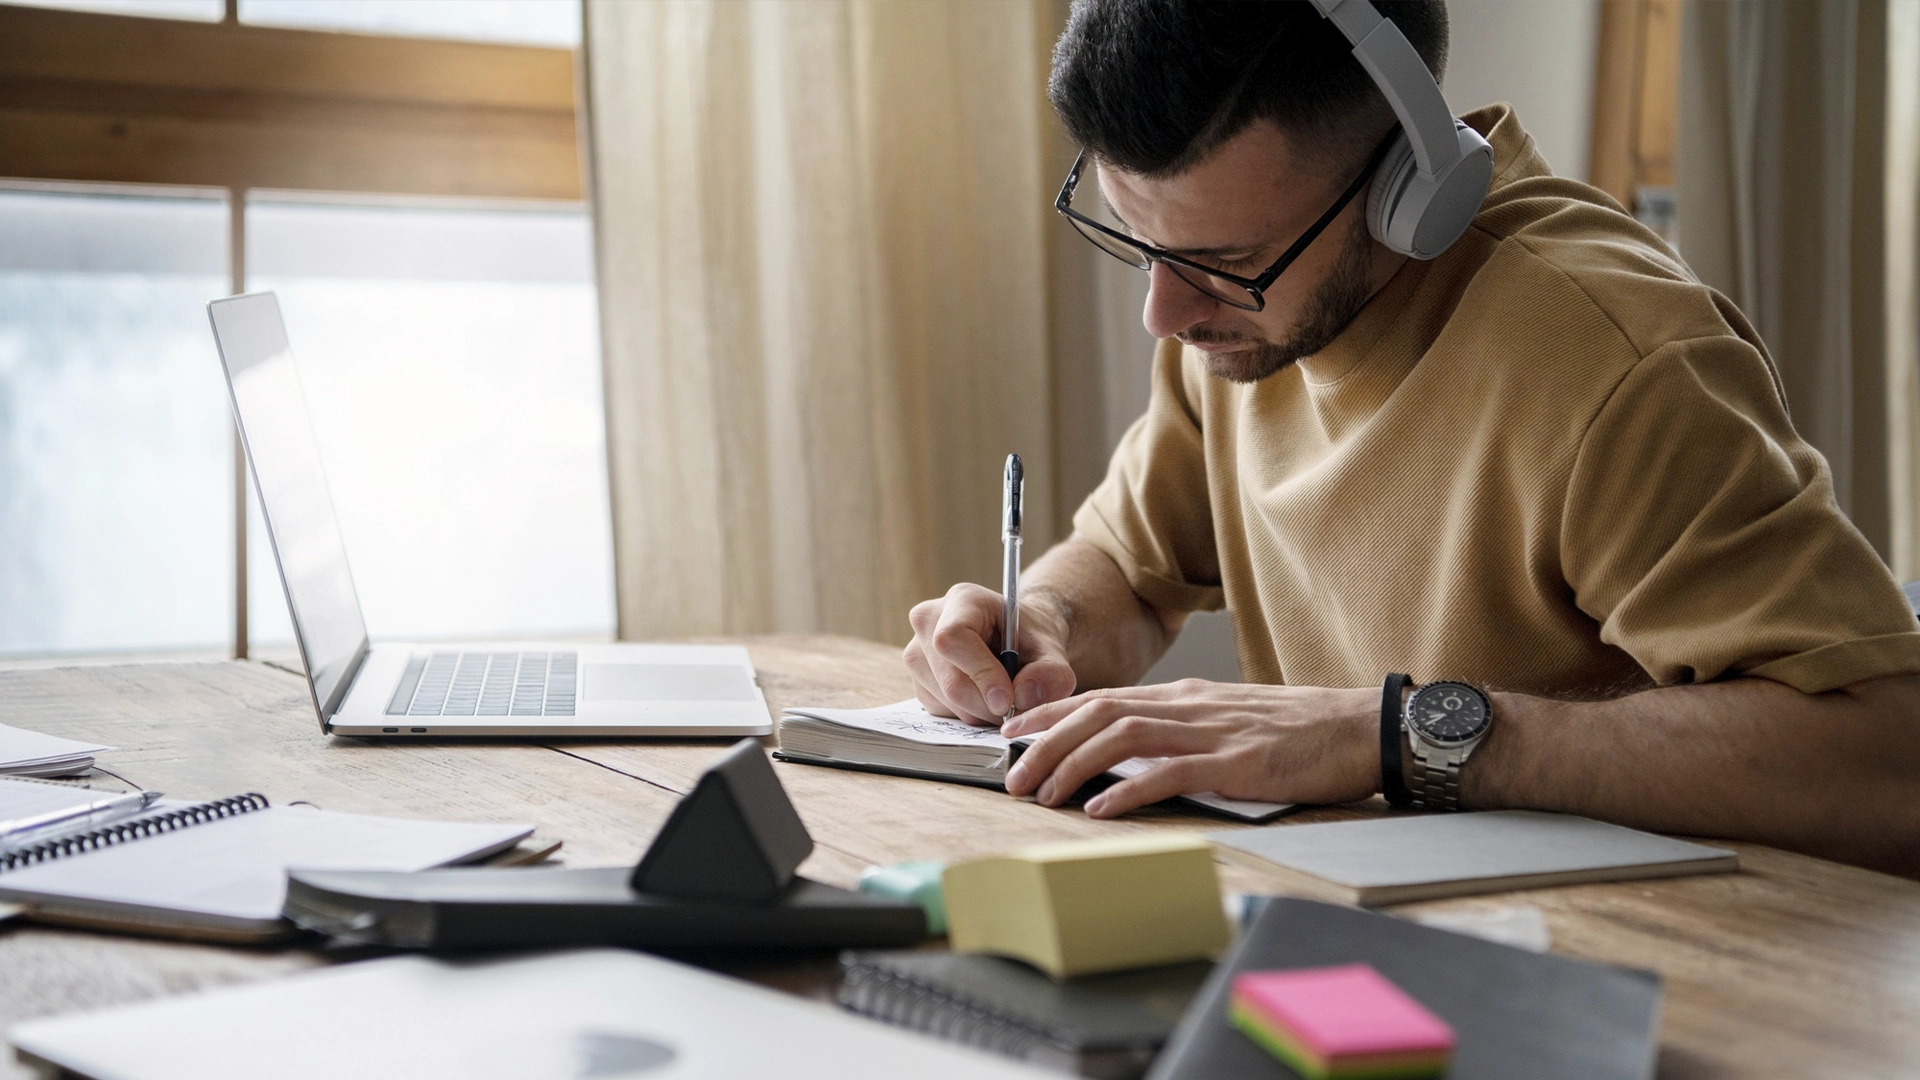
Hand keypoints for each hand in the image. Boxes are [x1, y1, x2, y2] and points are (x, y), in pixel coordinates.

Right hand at [903, 583, 1077, 725]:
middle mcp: (928, 621)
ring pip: (944, 700)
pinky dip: (967, 713)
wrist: (1017, 642)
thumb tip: (1024, 697)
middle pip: (949, 679)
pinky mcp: (917, 679)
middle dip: (986, 704)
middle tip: (1015, 709)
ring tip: (1003, 696)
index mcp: (962, 600)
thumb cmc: (1031, 639)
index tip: (1008, 700)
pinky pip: (940, 710)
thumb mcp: (1052, 651)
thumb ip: (1050, 673)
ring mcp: (917, 651)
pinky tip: (983, 697)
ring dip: (980, 712)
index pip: (953, 639)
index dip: (981, 674)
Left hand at [1000, 679, 1377, 816]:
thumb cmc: (1301, 731)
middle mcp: (1190, 706)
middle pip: (1099, 713)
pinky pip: (1170, 772)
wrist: (1363, 727)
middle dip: (1046, 742)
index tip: (1013, 733)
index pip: (1103, 697)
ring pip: (1122, 737)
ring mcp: (1213, 731)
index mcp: (1186, 697)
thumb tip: (1135, 752)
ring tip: (1042, 793)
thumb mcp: (1230, 719)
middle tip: (1011, 775)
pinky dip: (1128, 789)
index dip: (1051, 714)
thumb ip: (1184, 730)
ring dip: (1073, 764)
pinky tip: (1100, 807)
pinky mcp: (1237, 762)